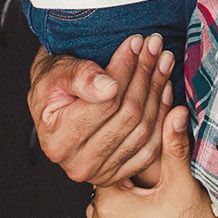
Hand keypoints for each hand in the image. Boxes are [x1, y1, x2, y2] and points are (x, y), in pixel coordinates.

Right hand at [28, 35, 175, 186]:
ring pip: (143, 130)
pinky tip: (165, 90)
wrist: (54, 104)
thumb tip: (109, 86)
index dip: (124, 69)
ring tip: (164, 61)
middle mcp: (78, 165)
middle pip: (128, 116)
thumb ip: (80, 77)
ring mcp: (100, 174)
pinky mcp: (118, 175)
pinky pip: (150, 148)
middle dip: (145, 76)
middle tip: (156, 45)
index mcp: (58, 141)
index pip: (106, 102)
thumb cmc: (53, 85)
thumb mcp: (56, 73)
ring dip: (157, 91)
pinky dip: (162, 118)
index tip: (136, 41)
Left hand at [85, 107, 217, 217]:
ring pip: (117, 197)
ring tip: (157, 190)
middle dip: (135, 171)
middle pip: (114, 178)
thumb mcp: (182, 185)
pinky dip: (133, 208)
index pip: (112, 160)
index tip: (150, 147)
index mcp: (108, 205)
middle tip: (158, 174)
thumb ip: (175, 147)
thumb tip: (174, 115)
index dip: (133, 148)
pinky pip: (119, 217)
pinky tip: (154, 207)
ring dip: (134, 190)